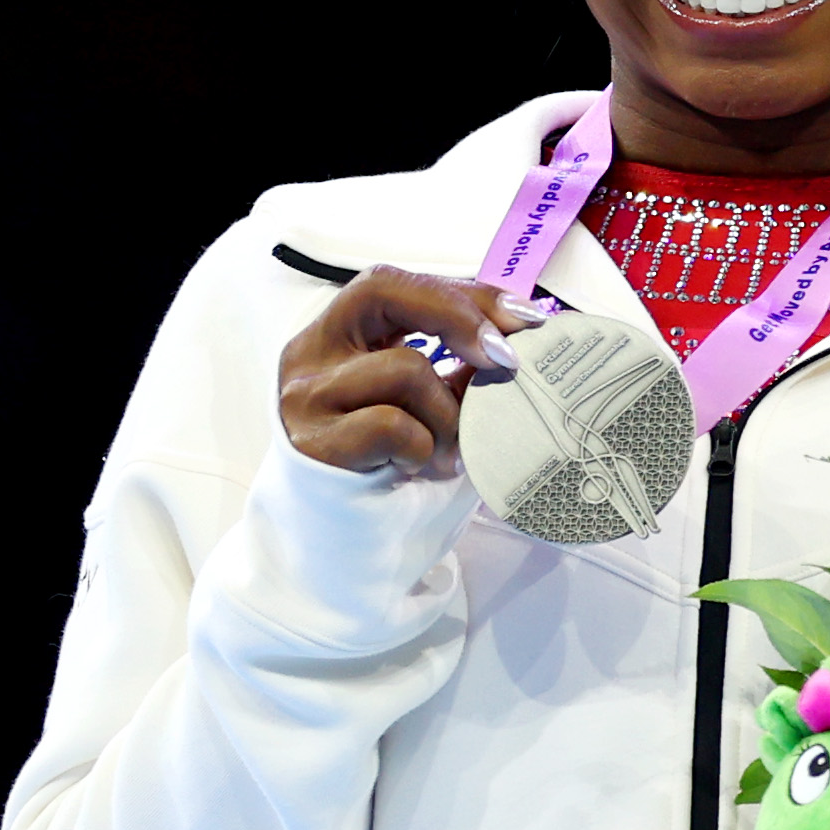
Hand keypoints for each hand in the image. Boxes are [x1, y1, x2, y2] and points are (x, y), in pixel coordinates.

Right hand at [280, 268, 529, 480]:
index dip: (463, 292)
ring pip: (405, 368)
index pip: (396, 284)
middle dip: (459, 316)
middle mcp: (310, 353)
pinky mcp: (311, 442)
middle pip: (381, 291)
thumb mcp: (433, 402)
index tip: (524, 315)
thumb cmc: (396, 466)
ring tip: (447, 451)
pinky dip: (422, 447)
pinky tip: (417, 467)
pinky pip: (393, 425)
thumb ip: (458, 363)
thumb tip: (521, 328)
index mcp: (340, 335)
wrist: (352, 545)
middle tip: (505, 358)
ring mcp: (304, 396)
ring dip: (448, 414)